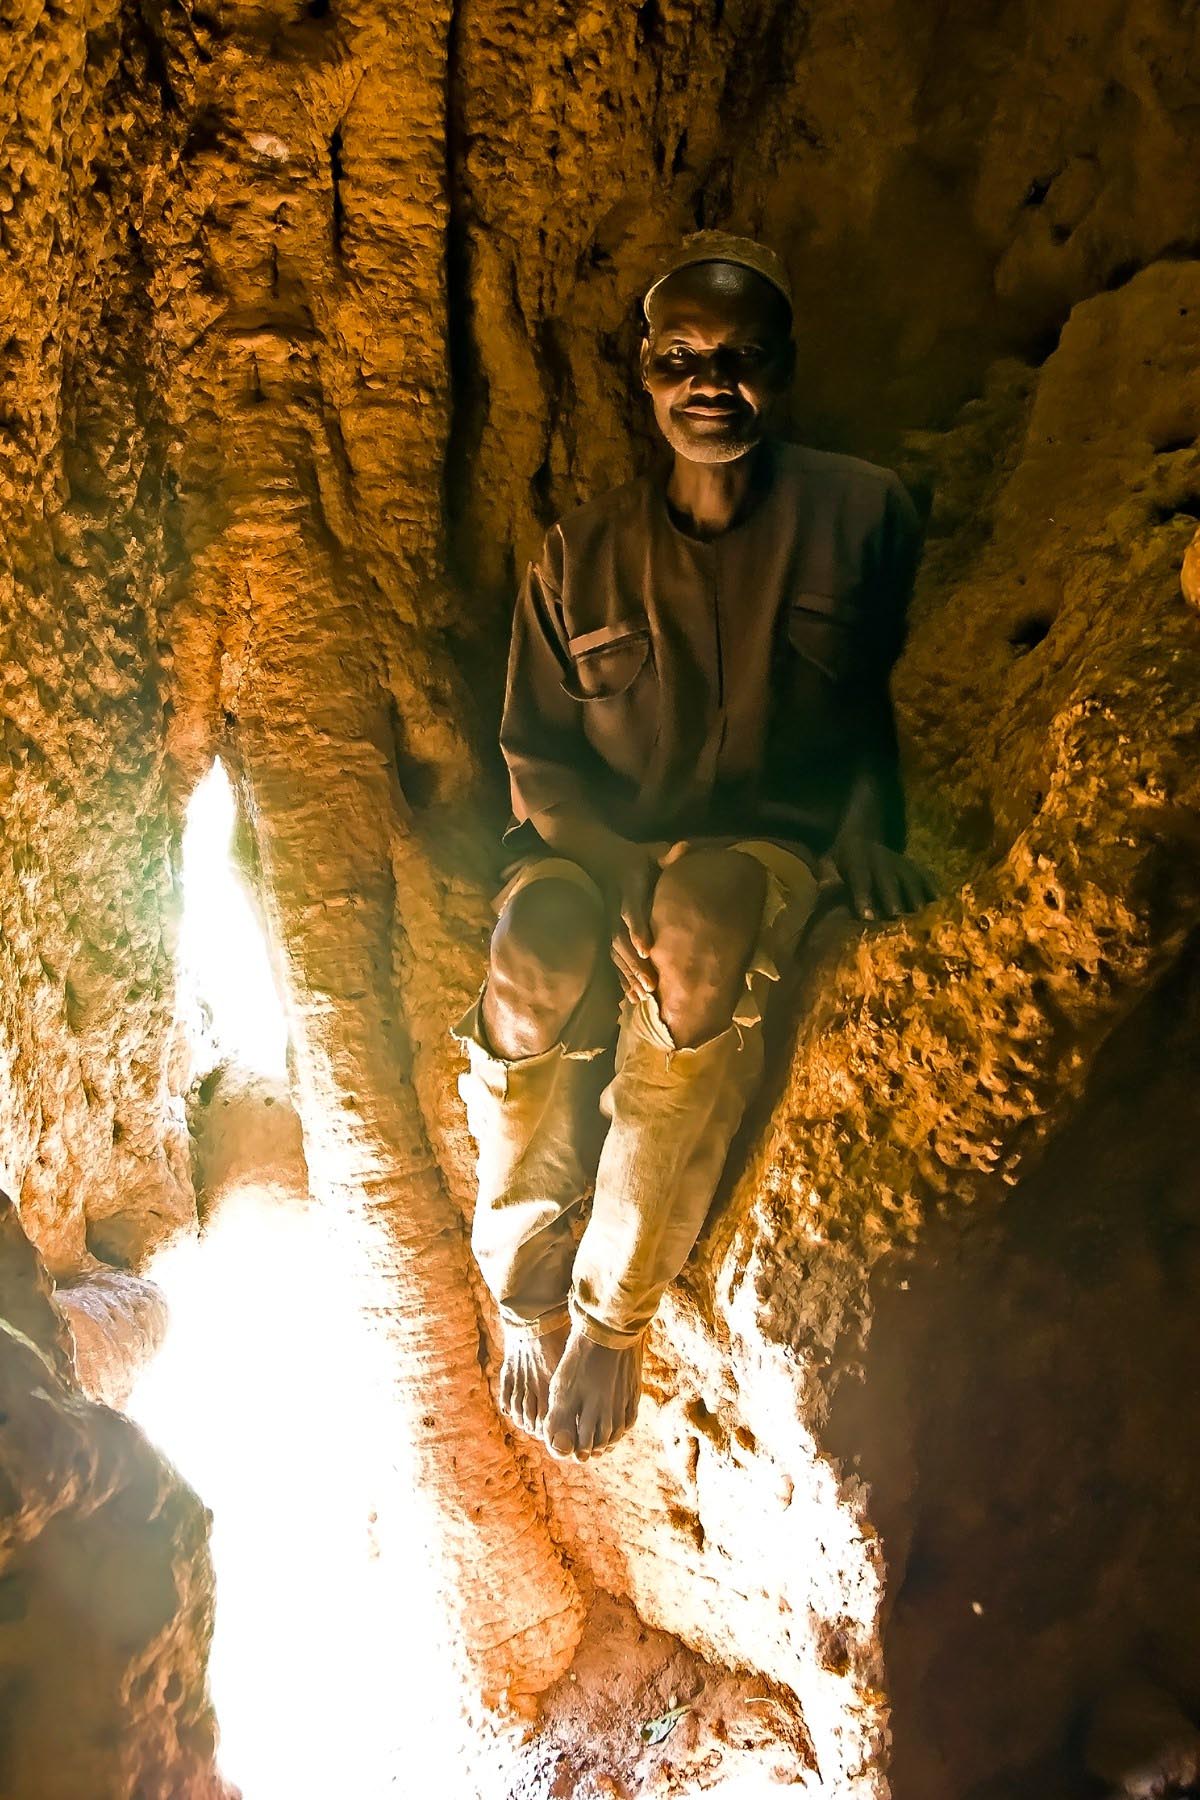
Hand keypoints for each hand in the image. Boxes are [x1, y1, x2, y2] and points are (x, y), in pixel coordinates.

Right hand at [592, 838, 688, 1000]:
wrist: (599, 857)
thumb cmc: (635, 857)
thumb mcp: (651, 851)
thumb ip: (667, 855)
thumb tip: (685, 849)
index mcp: (629, 887)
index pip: (631, 910)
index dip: (637, 929)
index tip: (646, 949)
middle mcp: (615, 907)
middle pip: (621, 939)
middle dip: (634, 964)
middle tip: (651, 985)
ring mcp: (608, 921)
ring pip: (614, 952)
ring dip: (627, 975)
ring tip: (642, 996)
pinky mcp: (606, 931)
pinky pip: (610, 958)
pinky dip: (619, 977)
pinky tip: (629, 996)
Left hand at [827, 833, 936, 921]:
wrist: (861, 837)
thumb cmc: (841, 860)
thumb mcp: (828, 862)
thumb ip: (826, 875)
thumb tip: (825, 888)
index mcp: (857, 856)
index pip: (860, 876)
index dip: (863, 895)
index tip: (866, 916)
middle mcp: (881, 856)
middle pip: (887, 877)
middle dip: (892, 896)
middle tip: (895, 916)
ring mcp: (900, 861)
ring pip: (909, 877)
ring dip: (915, 894)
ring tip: (919, 915)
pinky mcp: (915, 866)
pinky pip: (926, 876)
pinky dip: (933, 889)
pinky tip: (940, 905)